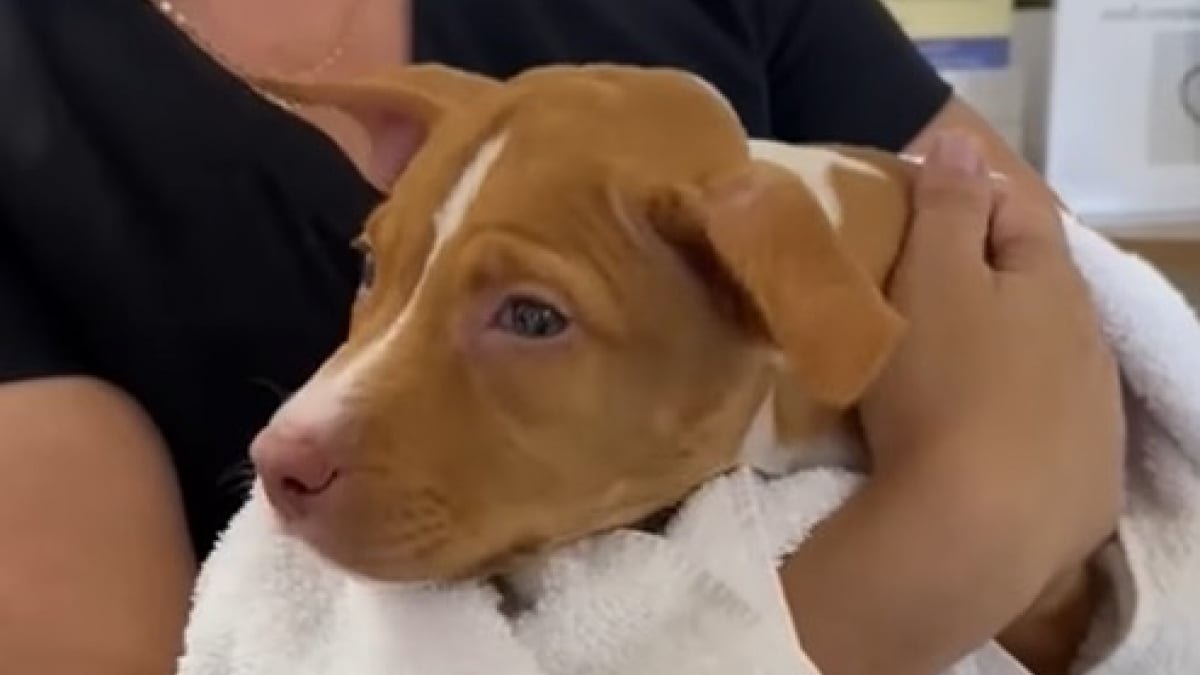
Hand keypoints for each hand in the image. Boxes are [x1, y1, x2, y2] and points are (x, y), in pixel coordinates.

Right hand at [860, 131, 1124, 669]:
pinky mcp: (1084, 481)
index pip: (1018, 208)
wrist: (975, 533)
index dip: (965, 193)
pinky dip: (1012, 416)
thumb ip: (948, 207)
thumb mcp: (930, 280)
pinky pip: (1046, 427)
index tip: (909, 208)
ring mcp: (1094, 415)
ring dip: (1002, 348)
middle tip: (916, 292)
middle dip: (983, 275)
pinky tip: (977, 438)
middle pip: (1037, 286)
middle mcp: (1089, 342)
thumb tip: (962, 141)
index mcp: (1053, 284)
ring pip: (1046, 357)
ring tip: (942, 368)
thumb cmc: (941, 388)